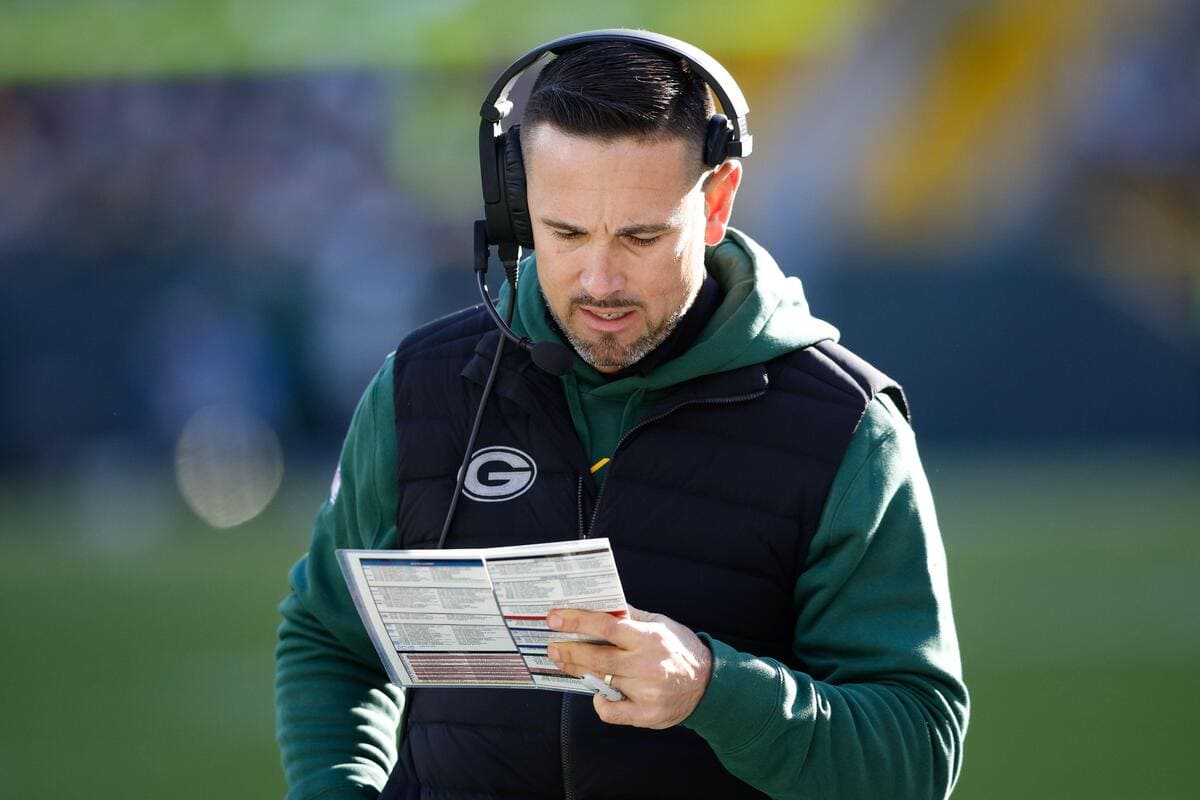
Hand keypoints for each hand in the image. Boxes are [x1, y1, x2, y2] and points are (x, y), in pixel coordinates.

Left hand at [546, 605, 711, 728]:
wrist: (709, 684)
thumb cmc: (680, 650)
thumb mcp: (660, 624)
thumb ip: (631, 616)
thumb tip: (601, 604)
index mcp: (649, 637)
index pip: (607, 625)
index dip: (577, 621)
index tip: (555, 618)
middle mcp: (647, 664)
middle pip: (597, 657)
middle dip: (569, 650)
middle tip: (553, 645)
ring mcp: (646, 691)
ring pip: (600, 681)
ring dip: (578, 671)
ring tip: (566, 661)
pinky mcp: (647, 714)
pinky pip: (611, 711)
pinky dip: (600, 702)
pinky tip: (598, 693)